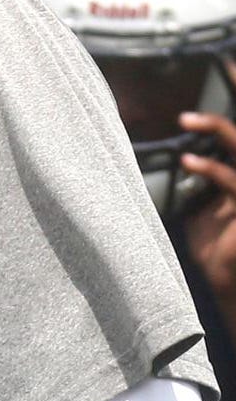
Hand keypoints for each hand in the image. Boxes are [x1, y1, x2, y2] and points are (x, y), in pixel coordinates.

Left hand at [180, 112, 235, 310]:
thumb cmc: (215, 249)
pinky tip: (190, 161)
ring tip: (188, 122)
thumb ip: (196, 188)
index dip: (213, 130)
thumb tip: (172, 164)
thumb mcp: (201, 211)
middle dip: (217, 124)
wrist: (228, 284)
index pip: (231, 148)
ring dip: (219, 132)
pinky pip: (235, 182)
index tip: (184, 120)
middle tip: (186, 117)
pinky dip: (213, 169)